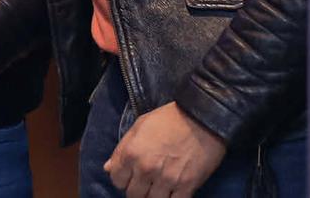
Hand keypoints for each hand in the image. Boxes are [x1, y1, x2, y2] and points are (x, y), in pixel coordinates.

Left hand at [105, 102, 226, 196]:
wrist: (201, 119)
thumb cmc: (168, 119)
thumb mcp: (138, 127)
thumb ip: (122, 149)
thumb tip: (108, 168)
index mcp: (131, 153)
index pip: (117, 180)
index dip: (122, 179)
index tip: (129, 176)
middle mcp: (146, 169)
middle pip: (133, 195)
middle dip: (136, 189)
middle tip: (144, 183)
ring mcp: (166, 180)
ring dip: (153, 196)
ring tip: (157, 187)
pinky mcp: (186, 186)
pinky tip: (172, 192)